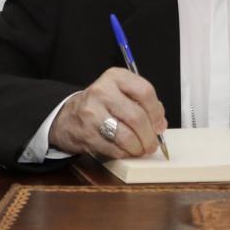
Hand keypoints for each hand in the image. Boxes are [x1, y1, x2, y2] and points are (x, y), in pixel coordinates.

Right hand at [47, 68, 167, 158]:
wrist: (68, 117)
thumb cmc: (102, 104)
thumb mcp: (121, 92)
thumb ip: (143, 103)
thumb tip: (160, 123)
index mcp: (115, 77)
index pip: (144, 91)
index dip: (156, 112)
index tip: (159, 124)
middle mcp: (102, 91)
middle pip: (136, 116)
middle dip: (149, 135)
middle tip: (152, 143)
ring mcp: (92, 113)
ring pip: (126, 135)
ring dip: (138, 147)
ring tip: (140, 149)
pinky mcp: (87, 133)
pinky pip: (114, 148)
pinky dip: (124, 153)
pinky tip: (126, 150)